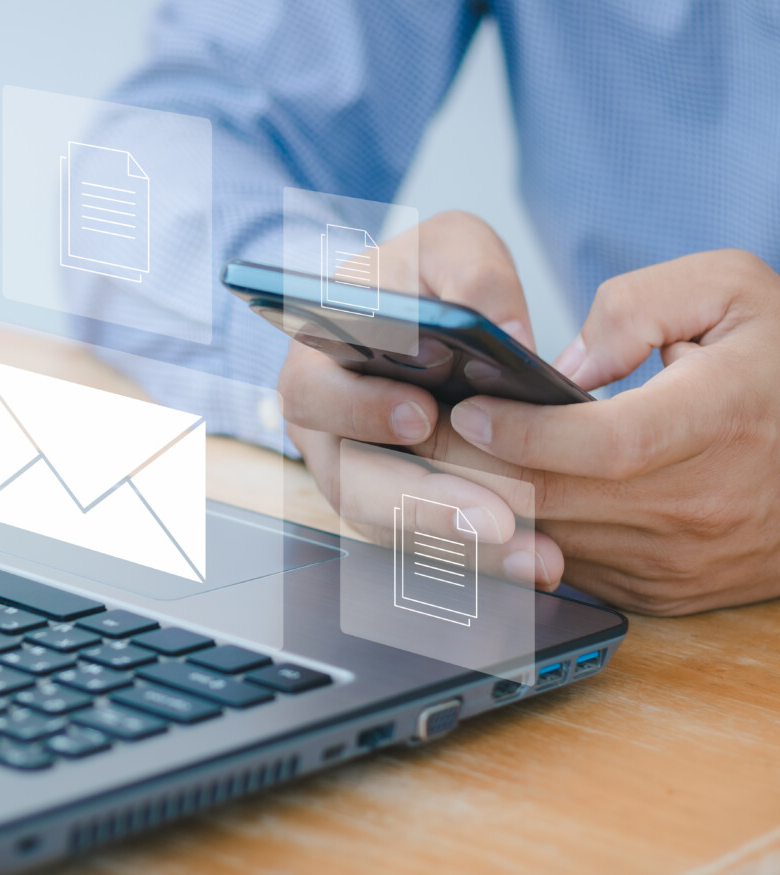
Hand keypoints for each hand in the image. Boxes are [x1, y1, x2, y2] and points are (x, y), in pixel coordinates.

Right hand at [281, 211, 564, 585]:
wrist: (426, 321)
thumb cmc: (425, 280)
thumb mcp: (449, 246)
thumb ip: (473, 273)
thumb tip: (509, 337)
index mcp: (316, 360)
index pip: (313, 393)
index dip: (359, 410)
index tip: (420, 415)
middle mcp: (325, 431)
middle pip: (353, 482)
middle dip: (425, 503)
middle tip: (494, 517)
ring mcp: (358, 477)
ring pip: (395, 528)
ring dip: (464, 547)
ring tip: (534, 556)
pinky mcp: (398, 512)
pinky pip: (430, 549)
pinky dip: (485, 561)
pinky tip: (541, 562)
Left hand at [444, 249, 779, 614]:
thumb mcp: (733, 292)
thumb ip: (638, 307)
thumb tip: (563, 367)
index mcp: (722, 420)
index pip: (605, 443)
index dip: (525, 429)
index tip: (468, 405)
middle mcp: (700, 505)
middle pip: (555, 499)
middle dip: (467, 464)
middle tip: (413, 428)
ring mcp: (677, 560)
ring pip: (548, 541)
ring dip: (479, 504)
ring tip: (431, 457)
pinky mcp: (660, 591)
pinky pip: (565, 566)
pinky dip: (516, 533)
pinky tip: (479, 495)